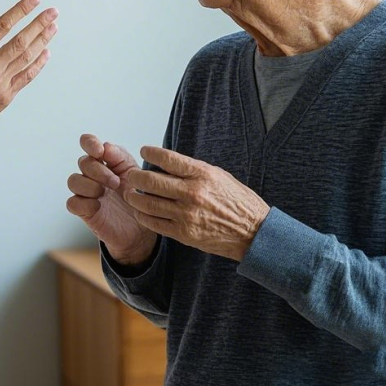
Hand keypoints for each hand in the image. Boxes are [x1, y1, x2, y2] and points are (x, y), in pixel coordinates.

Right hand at [0, 0, 56, 159]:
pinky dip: (38, 64)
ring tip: (53, 27)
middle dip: (39, 24)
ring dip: (42, 41)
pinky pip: (26, 77)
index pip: (2, 26)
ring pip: (26, 58)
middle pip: (21, 41)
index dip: (21, 11)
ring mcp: (0, 83)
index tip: (34, 0)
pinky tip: (46, 52)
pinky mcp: (5, 97)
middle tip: (53, 11)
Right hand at [66, 134, 156, 264]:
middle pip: (83, 162)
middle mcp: (93, 176)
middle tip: (115, 182)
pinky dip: (84, 203)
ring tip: (104, 194)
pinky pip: (72, 203)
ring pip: (73, 180)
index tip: (100, 151)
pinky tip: (98, 206)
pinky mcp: (84, 212)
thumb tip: (106, 146)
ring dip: (89, 185)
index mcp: (106, 162)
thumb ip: (121, 158)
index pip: (89, 143)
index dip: (89, 143)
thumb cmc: (138, 199)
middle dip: (98, 170)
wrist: (143, 231)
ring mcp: (87, 194)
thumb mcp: (136, 174)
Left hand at [124, 146, 269, 262]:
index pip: (166, 158)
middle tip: (132, 175)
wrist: (253, 232)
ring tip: (131, 193)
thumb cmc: (236, 201)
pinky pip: (153, 223)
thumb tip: (165, 162)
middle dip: (135, 176)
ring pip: (147, 203)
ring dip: (134, 197)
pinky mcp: (184, 233)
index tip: (144, 151)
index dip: (150, 152)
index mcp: (202, 175)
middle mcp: (192, 193)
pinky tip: (141, 211)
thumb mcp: (218, 176)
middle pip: (149, 181)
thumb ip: (192, 169)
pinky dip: (142, 215)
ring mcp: (186, 215)